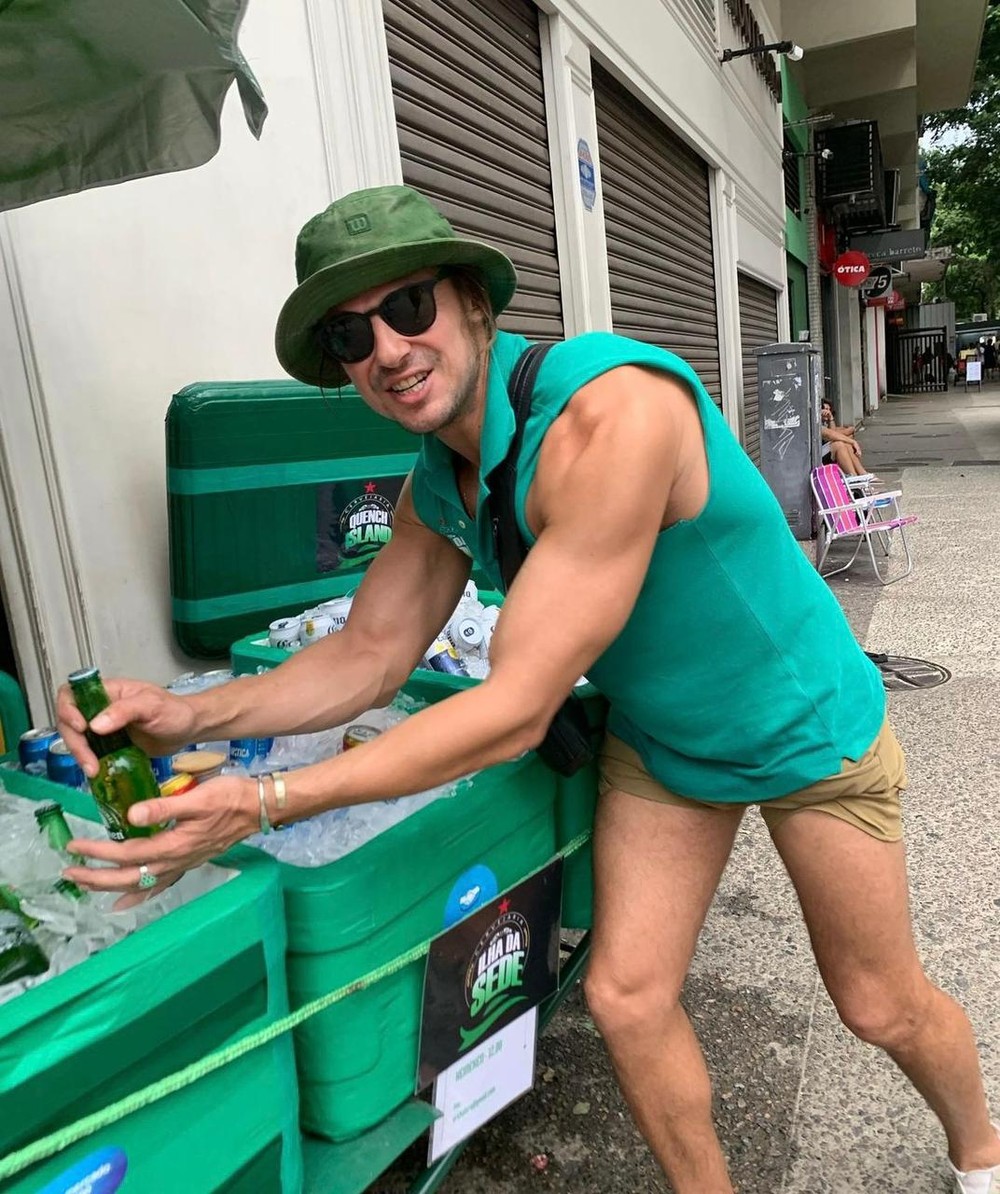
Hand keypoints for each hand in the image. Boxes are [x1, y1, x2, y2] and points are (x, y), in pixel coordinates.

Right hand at [56, 676, 198, 777]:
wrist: (189, 729)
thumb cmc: (174, 710)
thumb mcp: (152, 706)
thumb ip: (125, 711)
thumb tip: (95, 725)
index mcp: (108, 692)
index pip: (73, 695)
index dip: (69, 710)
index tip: (81, 727)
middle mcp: (101, 708)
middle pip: (70, 721)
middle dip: (75, 742)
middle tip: (89, 762)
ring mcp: (104, 728)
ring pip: (78, 739)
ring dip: (81, 755)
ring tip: (94, 771)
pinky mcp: (109, 746)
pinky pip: (91, 753)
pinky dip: (90, 762)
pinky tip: (98, 774)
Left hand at [63, 773, 258, 909]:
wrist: (259, 808)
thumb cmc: (229, 797)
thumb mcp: (197, 797)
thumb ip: (163, 807)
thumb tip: (131, 815)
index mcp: (172, 845)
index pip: (126, 853)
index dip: (98, 852)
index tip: (74, 846)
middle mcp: (174, 861)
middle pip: (127, 877)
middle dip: (95, 877)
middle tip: (69, 873)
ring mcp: (182, 865)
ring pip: (140, 884)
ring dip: (110, 885)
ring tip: (86, 885)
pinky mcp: (189, 862)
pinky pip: (159, 885)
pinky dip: (139, 896)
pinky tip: (125, 902)